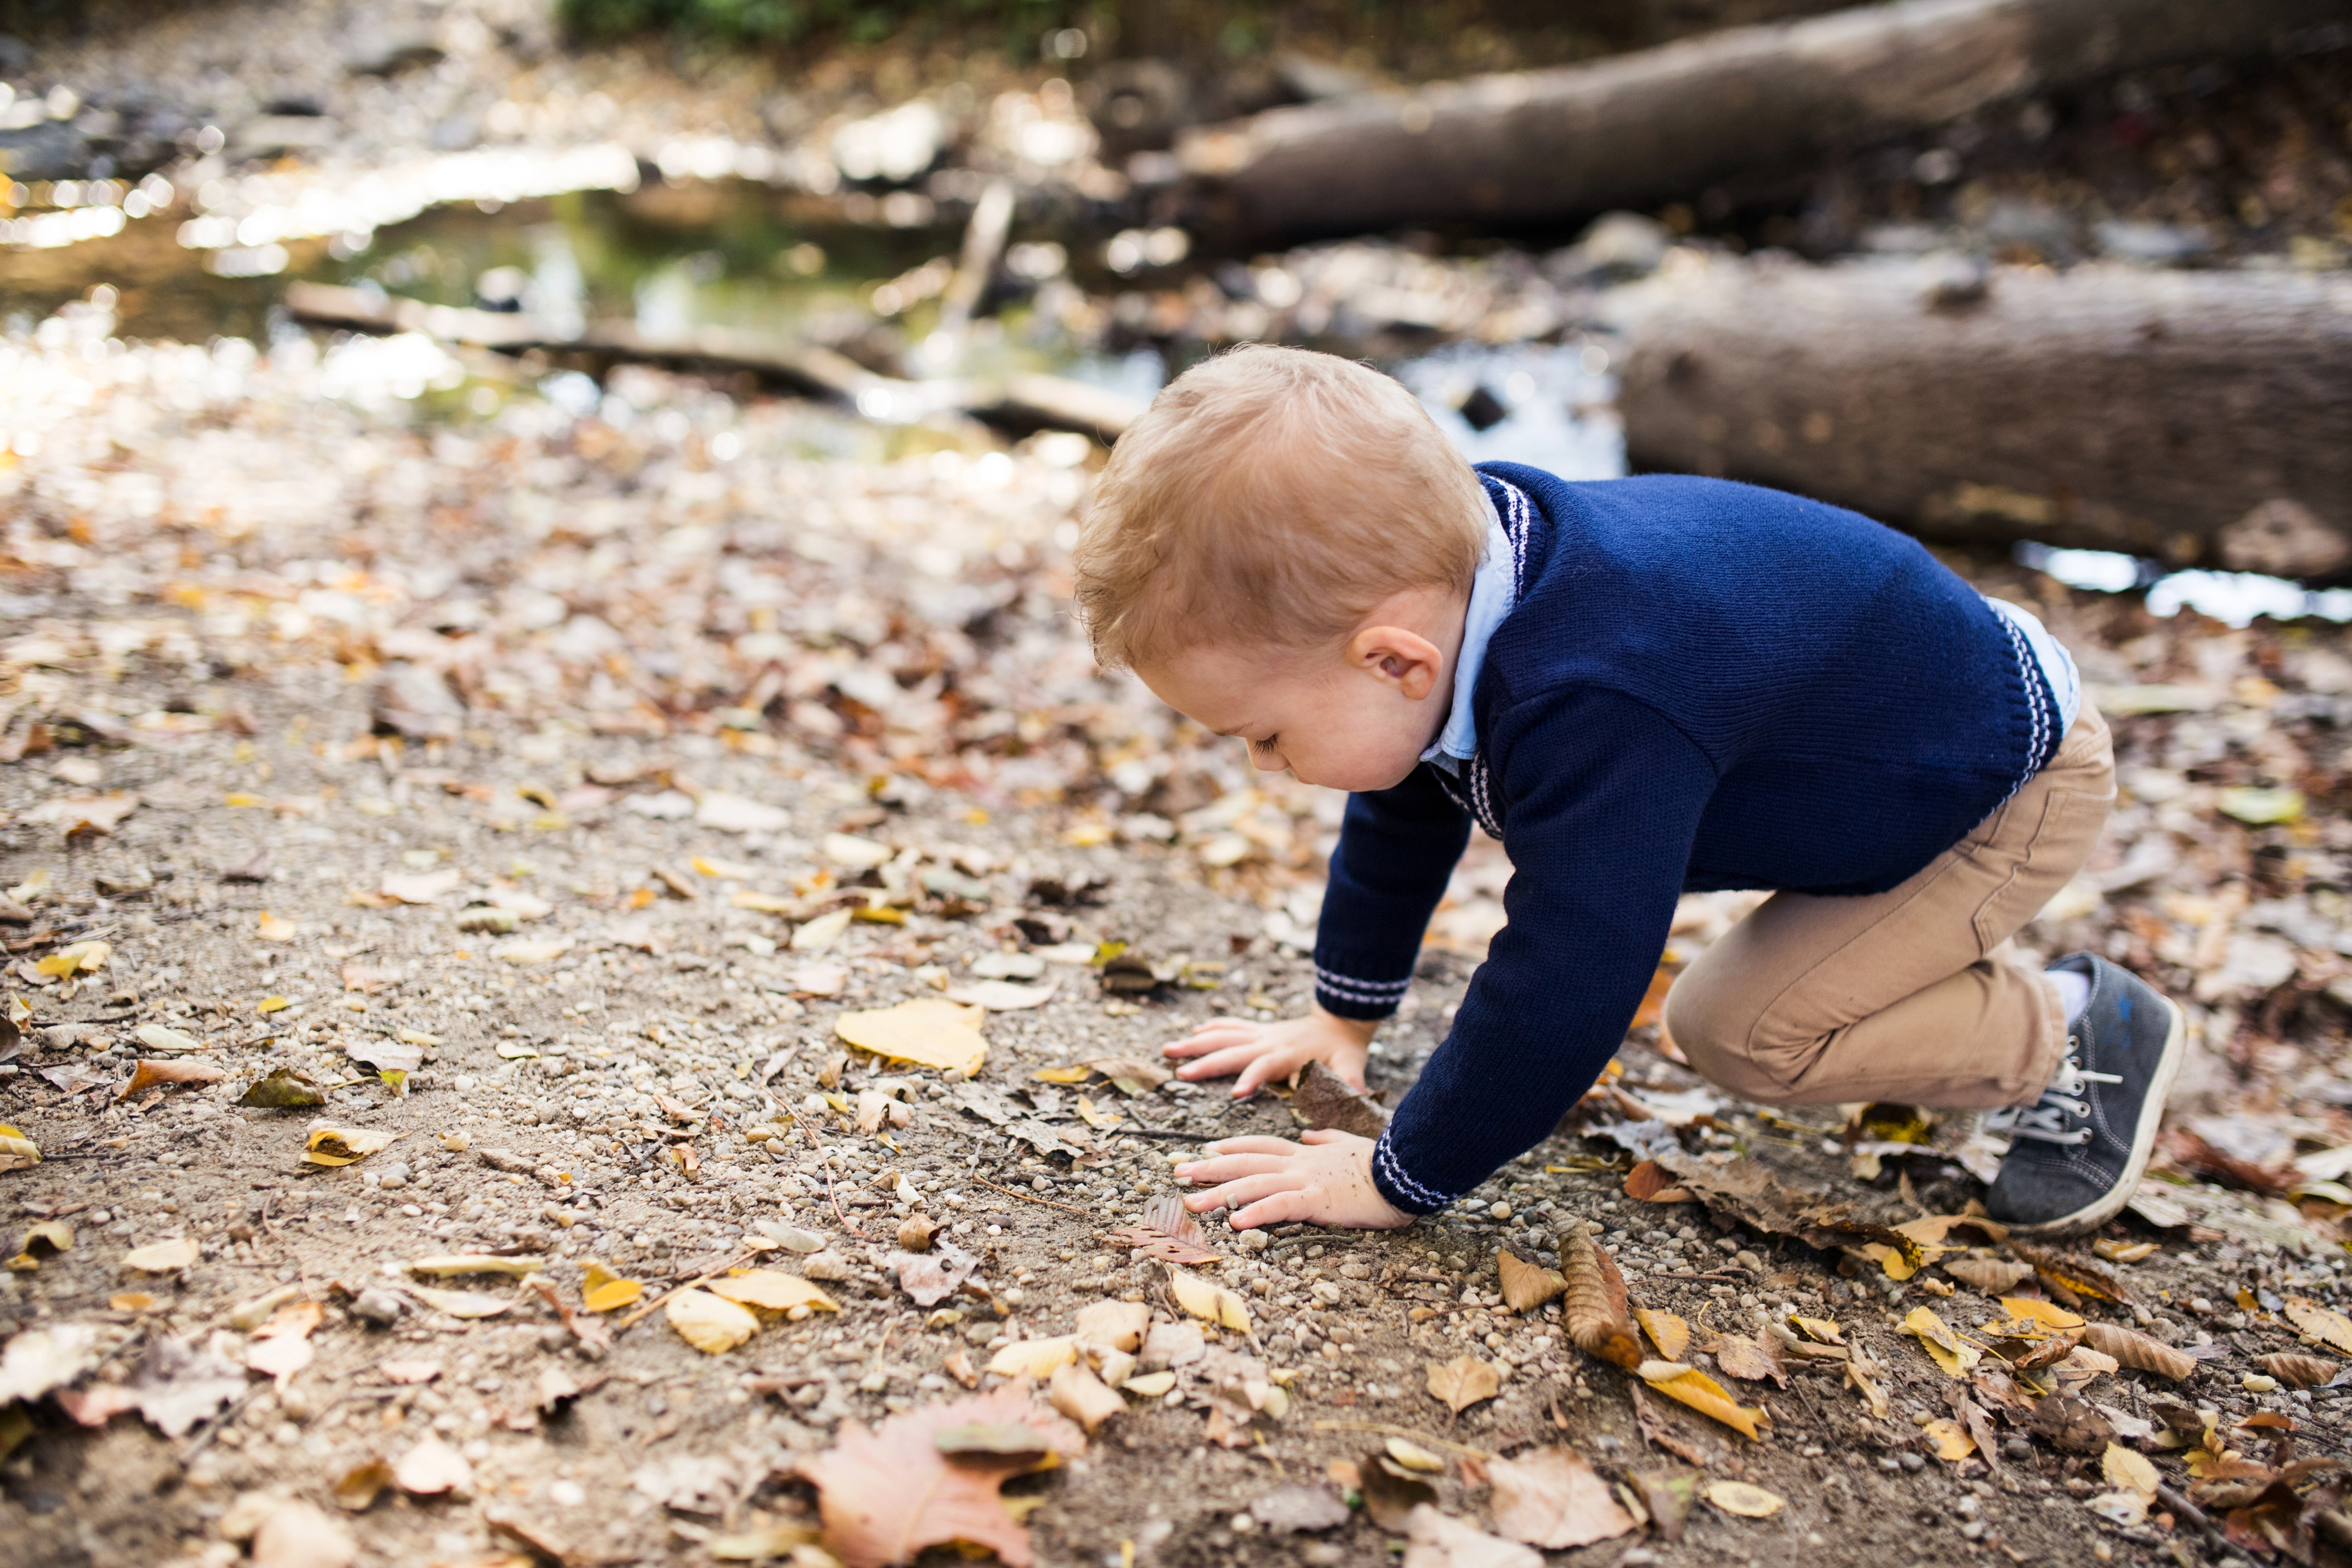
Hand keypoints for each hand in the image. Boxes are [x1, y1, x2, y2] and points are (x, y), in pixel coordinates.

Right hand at [1161, 1005, 1376, 1097]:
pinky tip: (1193, 1033)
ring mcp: (1263, 1034)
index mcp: (1289, 1053)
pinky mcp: (1260, 1031)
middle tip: (1180, 1073)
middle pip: (1234, 1050)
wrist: (1342, 1021)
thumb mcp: (1351, 1067)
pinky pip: (1232, 1027)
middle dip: (1207, 1062)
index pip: (1266, 1065)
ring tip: (1170, 1049)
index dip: (1252, 1077)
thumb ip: (1350, 1082)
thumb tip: (1357, 1098)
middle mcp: (1271, 1040)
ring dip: (1197, 1043)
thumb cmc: (1344, 1050)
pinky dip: (1212, 1028)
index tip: (1237, 1093)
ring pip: (1225, 1036)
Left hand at [1176, 1130, 1409, 1229]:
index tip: (1207, 1148)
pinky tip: (1235, 1222)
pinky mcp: (1318, 1199)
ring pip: (1253, 1184)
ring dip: (1219, 1193)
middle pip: (1245, 1163)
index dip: (1232, 1146)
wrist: (1406, 1170)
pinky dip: (1256, 1212)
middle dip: (1209, 1167)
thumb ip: (1325, 1138)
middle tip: (1177, 1173)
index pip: (1259, 1145)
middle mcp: (1298, 1163)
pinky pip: (1281, 1206)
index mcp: (1305, 1153)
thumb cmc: (1381, 1161)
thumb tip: (1308, 1136)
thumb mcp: (1349, 1144)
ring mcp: (1306, 1180)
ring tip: (1190, 1203)